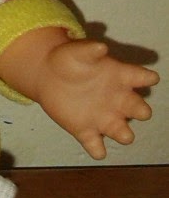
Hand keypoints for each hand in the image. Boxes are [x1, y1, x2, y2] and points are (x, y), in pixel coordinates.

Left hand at [30, 36, 158, 158]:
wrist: (47, 75)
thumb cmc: (69, 60)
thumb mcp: (77, 51)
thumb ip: (89, 49)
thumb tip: (102, 47)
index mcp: (122, 78)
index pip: (143, 78)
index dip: (148, 79)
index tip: (148, 78)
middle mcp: (119, 101)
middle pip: (140, 110)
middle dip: (141, 112)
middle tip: (135, 110)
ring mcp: (104, 118)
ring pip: (124, 134)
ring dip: (124, 134)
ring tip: (119, 132)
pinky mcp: (85, 130)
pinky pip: (96, 146)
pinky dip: (97, 150)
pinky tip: (96, 148)